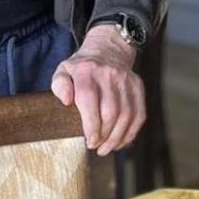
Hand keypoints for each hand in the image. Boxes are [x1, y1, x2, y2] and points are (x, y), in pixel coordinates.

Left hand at [50, 24, 144, 155]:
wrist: (109, 50)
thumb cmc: (82, 68)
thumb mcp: (64, 70)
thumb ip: (59, 84)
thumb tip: (66, 100)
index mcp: (87, 71)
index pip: (89, 100)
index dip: (91, 125)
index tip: (89, 141)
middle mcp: (109, 75)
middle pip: (110, 111)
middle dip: (104, 135)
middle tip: (95, 146)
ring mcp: (126, 81)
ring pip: (126, 116)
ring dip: (117, 137)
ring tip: (106, 148)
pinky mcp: (138, 88)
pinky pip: (139, 115)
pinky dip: (131, 132)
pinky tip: (120, 142)